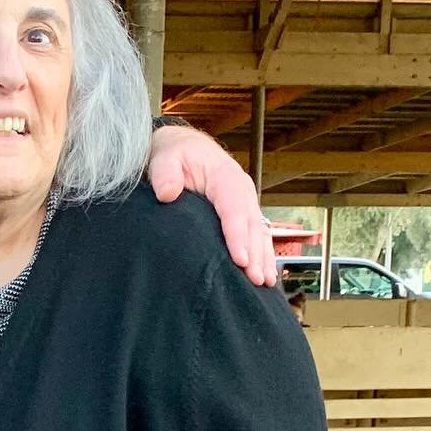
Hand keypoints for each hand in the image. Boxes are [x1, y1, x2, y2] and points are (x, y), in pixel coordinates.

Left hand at [146, 124, 275, 287]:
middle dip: (255, 254)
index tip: (240, 259)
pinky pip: (256, 235)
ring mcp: (245, 203)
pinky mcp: (242, 213)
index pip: (234, 209)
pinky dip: (263, 255)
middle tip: (255, 280)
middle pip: (251, 225)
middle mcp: (241, 191)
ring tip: (264, 283)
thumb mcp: (165, 158)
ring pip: (259, 233)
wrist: (183, 148)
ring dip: (263, 258)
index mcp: (225, 178)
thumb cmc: (174, 155)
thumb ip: (165, 174)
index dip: (238, 235)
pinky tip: (265, 275)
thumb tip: (167, 193)